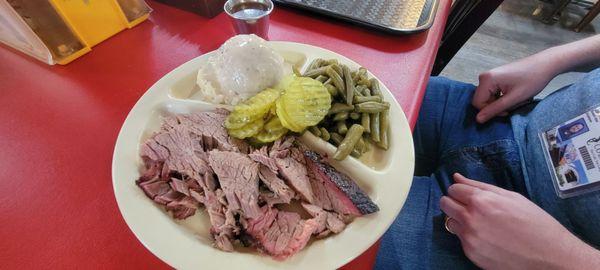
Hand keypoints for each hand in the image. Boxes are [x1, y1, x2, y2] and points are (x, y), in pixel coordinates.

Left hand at [440, 173, 599, 269]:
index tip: (469, 195)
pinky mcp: (471, 253)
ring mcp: (469, 238)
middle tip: (470, 207)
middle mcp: (471, 219)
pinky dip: (469, 237)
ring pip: (450, 222)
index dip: (461, 190)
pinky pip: (461, 239)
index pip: (453, 189)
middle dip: (454, 202)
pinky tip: (488, 238)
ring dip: (460, 220)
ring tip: (482, 224)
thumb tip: (457, 176)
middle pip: (445, 204)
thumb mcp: (510, 197)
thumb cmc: (534, 222)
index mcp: (481, 201)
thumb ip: (479, 186)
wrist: (549, 255)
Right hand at [472, 56, 554, 122]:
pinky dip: (502, 97)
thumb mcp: (514, 98)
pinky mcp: (495, 77)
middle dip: (496, 106)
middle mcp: (484, 76)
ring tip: (515, 98)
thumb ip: (495, 109)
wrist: (545, 64)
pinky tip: (514, 94)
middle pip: (482, 100)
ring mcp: (490, 76)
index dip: (490, 111)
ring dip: (500, 102)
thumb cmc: (532, 79)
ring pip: (488, 98)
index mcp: (487, 79)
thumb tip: (478, 119)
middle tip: (513, 104)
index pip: (477, 103)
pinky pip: (492, 93)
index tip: (507, 110)